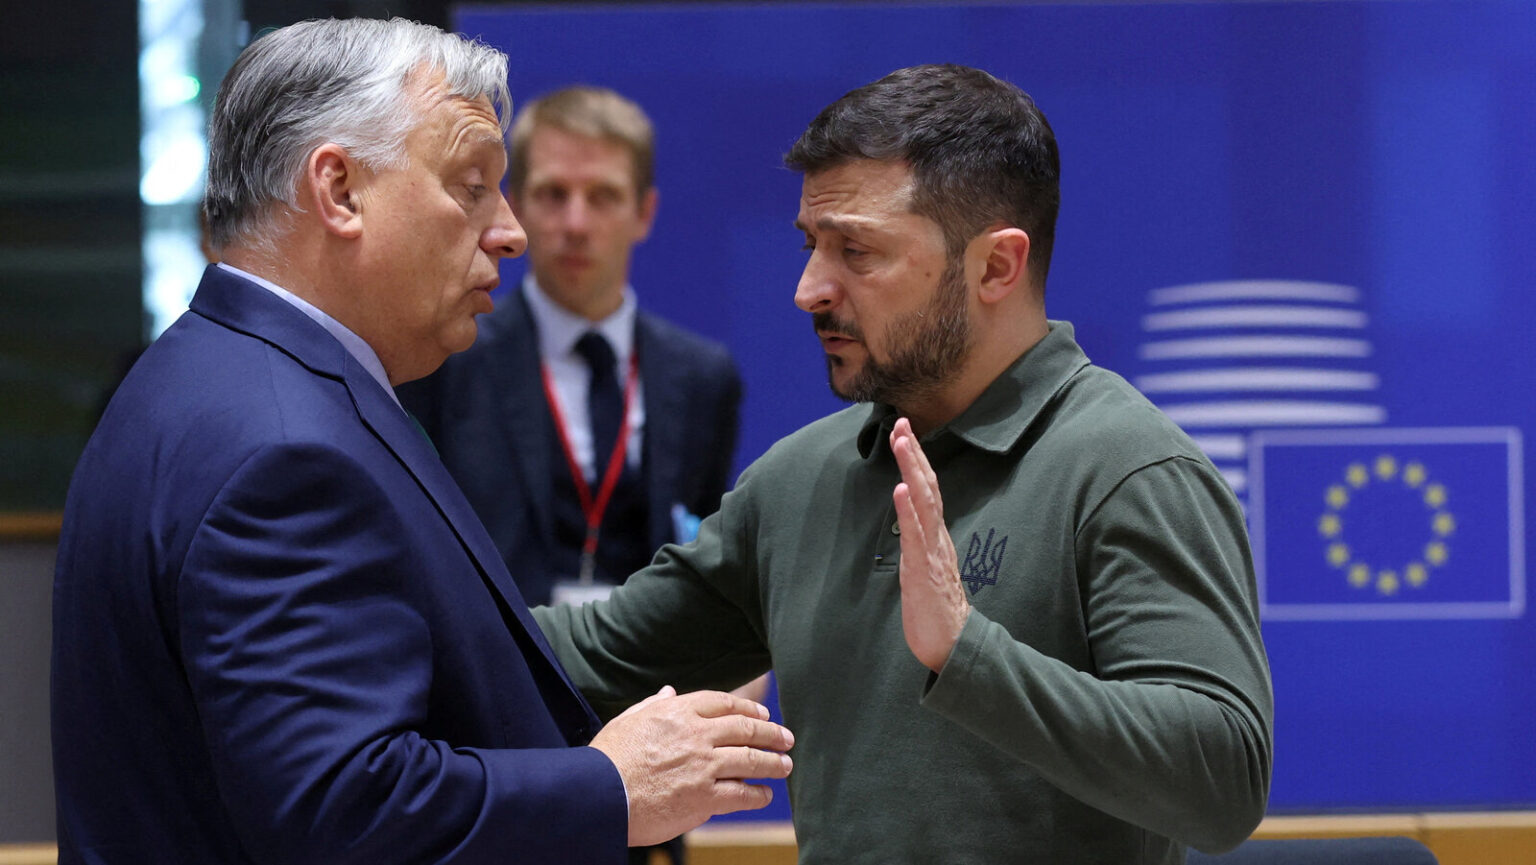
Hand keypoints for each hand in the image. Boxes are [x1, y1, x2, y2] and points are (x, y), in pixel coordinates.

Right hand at [589, 686, 793, 846]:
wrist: (599, 795)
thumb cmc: (607, 759)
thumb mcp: (627, 721)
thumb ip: (652, 705)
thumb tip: (668, 692)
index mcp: (678, 712)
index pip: (724, 703)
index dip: (749, 709)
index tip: (763, 715)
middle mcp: (696, 735)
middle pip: (746, 729)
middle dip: (772, 734)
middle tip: (786, 739)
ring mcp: (703, 766)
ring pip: (751, 760)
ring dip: (773, 763)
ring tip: (785, 765)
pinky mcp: (704, 797)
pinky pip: (741, 793)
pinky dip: (757, 794)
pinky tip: (764, 794)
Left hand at [890, 417, 969, 671]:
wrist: (952, 646)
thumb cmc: (937, 612)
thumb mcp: (924, 571)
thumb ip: (919, 547)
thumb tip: (909, 525)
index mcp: (936, 538)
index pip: (928, 491)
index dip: (917, 461)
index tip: (905, 432)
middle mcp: (937, 539)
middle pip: (927, 487)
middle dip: (914, 453)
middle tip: (901, 422)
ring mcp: (932, 552)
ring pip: (924, 503)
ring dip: (912, 469)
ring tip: (902, 441)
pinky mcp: (924, 570)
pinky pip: (916, 535)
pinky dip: (908, 509)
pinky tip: (899, 488)